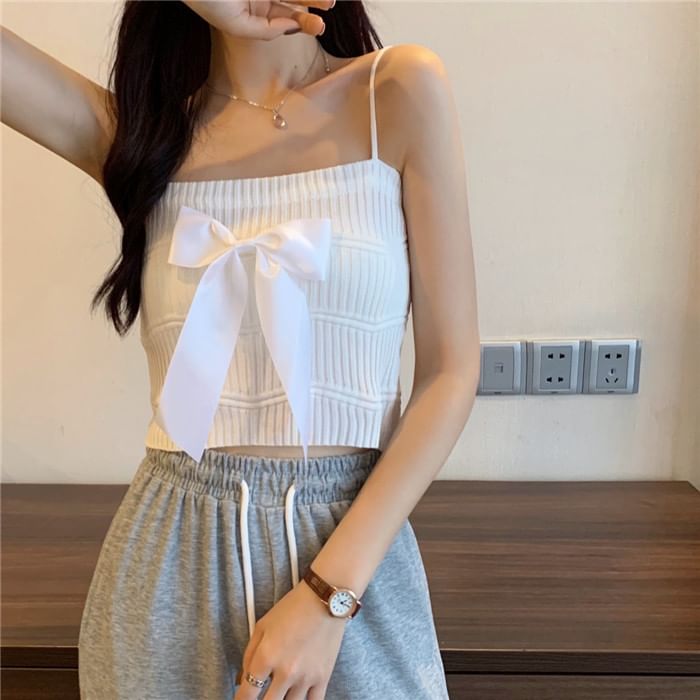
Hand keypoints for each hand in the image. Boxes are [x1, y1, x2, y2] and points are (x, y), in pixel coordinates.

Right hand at [182, 0, 333, 40]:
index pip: (283, 21)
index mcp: (252, 13)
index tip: (316, 24)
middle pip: (291, 2)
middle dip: (311, 5)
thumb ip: (263, 32)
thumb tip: (291, 28)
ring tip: (329, 0)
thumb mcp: (236, 25)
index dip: (302, 23)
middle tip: (329, 6)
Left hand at [233, 579, 347, 698]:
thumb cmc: (293, 608)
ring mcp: (305, 677)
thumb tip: (241, 680)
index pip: (247, 695)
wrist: (325, 599)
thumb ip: (248, 656)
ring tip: (282, 690)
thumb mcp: (262, 626)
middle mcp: (285, 672)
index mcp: (266, 657)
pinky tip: (298, 696)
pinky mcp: (323, 677)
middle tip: (263, 693)